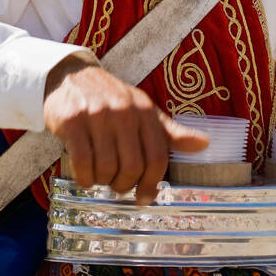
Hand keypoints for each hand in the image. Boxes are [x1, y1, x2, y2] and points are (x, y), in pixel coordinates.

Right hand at [42, 57, 208, 205]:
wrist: (70, 77)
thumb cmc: (111, 100)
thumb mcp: (144, 112)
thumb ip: (171, 132)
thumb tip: (205, 144)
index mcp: (145, 111)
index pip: (157, 157)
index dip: (152, 183)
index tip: (145, 198)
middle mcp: (124, 112)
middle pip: (132, 167)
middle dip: (125, 185)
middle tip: (118, 186)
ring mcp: (96, 116)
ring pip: (106, 167)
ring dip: (103, 181)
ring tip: (100, 177)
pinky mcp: (72, 122)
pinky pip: (82, 162)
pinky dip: (84, 178)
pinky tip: (85, 177)